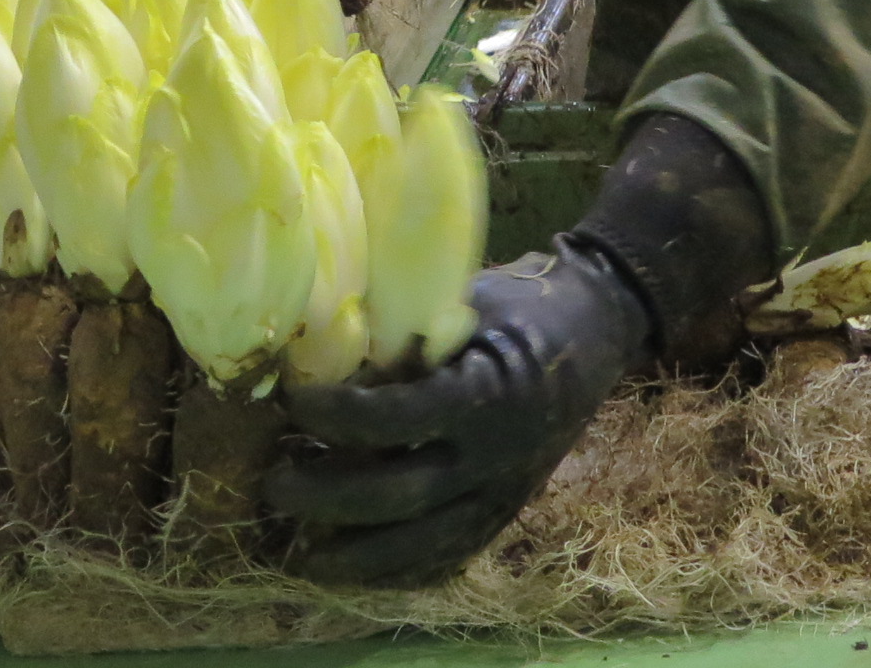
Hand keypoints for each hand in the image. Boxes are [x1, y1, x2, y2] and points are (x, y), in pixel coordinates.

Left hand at [262, 247, 650, 585]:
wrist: (597, 327)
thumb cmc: (519, 302)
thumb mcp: (465, 298)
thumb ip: (405, 331)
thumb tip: (320, 348)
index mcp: (490, 390)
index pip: (404, 416)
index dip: (342, 415)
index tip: (294, 402)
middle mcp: (499, 453)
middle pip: (403, 494)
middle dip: (330, 497)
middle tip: (273, 484)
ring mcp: (505, 491)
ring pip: (424, 544)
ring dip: (356, 556)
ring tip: (298, 555)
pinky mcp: (506, 511)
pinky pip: (449, 558)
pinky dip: (398, 571)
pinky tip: (351, 572)